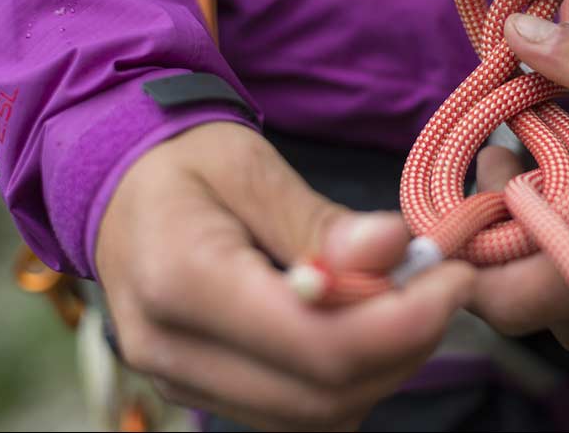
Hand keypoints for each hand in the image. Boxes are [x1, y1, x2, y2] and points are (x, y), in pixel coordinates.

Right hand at [97, 122, 474, 429]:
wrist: (115, 185)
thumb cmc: (183, 161)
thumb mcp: (249, 165)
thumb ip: (319, 220)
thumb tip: (394, 250)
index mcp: (180, 280)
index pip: (315, 343)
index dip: (404, 323)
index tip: (453, 276)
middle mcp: (171, 350)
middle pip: (321, 395)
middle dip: (404, 347)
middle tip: (443, 285)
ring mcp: (180, 381)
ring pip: (313, 417)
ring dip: (381, 368)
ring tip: (405, 299)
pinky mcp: (199, 391)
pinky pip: (292, 414)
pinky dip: (345, 379)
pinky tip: (363, 324)